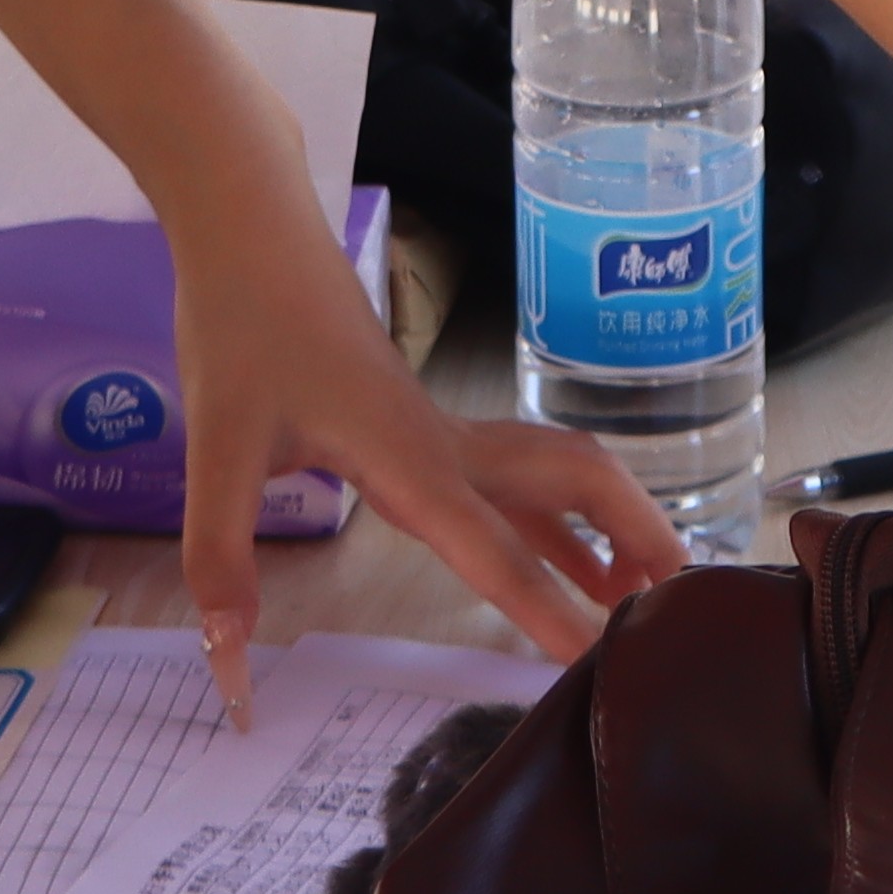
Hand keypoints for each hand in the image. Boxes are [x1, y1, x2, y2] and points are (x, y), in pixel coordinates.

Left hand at [159, 191, 683, 709]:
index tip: (604, 660)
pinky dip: (557, 522)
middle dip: (636, 536)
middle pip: (575, 483)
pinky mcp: (426, 428)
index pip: (499, 548)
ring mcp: (443, 432)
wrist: (251, 232)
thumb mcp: (214, 447)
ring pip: (558, 475)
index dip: (554, 609)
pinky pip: (514, 481)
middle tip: (678, 604)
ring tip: (643, 594)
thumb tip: (225, 661)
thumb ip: (218, 557)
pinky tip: (571, 556)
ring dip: (610, 525)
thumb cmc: (239, 326)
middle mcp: (446, 445)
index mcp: (411, 458)